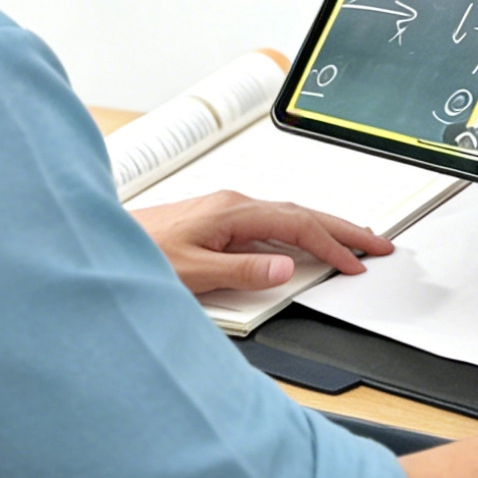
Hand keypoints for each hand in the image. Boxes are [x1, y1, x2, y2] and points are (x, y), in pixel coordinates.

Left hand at [130, 189, 393, 294]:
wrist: (100, 243)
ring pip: (286, 215)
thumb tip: (283, 269)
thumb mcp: (191, 272)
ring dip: (321, 227)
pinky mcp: (214, 220)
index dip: (333, 244)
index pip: (298, 225)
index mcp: (232, 212)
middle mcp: (231, 205)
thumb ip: (240, 271)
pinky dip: (296, 231)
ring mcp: (223, 211)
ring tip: (350, 241)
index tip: (358, 262)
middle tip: (378, 244)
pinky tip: (300, 242)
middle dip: (342, 228)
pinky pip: (269, 222)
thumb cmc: (138, 254)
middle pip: (300, 213)